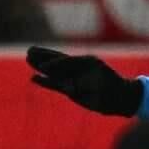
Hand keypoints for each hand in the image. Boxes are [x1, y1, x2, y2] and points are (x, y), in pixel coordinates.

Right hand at [26, 46, 142, 116]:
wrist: (120, 98)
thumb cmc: (113, 87)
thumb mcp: (101, 82)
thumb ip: (82, 82)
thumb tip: (69, 88)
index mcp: (86, 62)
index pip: (67, 60)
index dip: (55, 62)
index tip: (45, 65)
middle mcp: (78, 69)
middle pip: (57, 61)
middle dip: (43, 56)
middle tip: (29, 50)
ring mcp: (74, 78)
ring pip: (54, 72)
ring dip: (41, 66)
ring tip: (28, 58)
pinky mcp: (71, 90)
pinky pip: (56, 84)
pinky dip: (46, 82)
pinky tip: (34, 77)